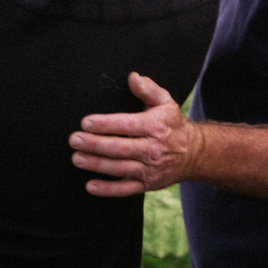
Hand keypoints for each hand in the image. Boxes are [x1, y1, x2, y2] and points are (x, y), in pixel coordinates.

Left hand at [70, 72, 202, 196]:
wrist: (192, 154)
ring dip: (97, 165)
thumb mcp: (165, 103)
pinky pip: (125, 190)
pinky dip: (108, 190)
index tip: (86, 122)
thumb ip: (148, 89)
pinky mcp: (146, 184)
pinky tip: (90, 186)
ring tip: (77, 158)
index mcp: (155, 127)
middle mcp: (152, 149)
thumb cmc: (172, 125)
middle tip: (75, 140)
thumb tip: (132, 77)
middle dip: (95, 144)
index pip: (127, 125)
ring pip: (120, 168)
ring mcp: (149, 169)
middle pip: (120, 148)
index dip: (106, 124)